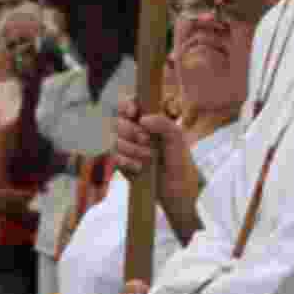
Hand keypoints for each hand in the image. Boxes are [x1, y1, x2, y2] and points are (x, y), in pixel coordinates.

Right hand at [112, 98, 199, 213]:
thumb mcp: (177, 137)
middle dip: (130, 131)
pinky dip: (126, 161)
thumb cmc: (179, 160)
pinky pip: (114, 157)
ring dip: (131, 148)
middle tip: (146, 140)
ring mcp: (126, 147)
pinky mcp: (121, 164)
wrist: (176, 189)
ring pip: (115, 140)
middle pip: (117, 121)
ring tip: (148, 157)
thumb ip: (163, 122)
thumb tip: (143, 119)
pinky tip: (139, 167)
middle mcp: (134, 131)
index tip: (132, 112)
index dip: (126, 105)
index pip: (129, 104)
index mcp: (148, 120)